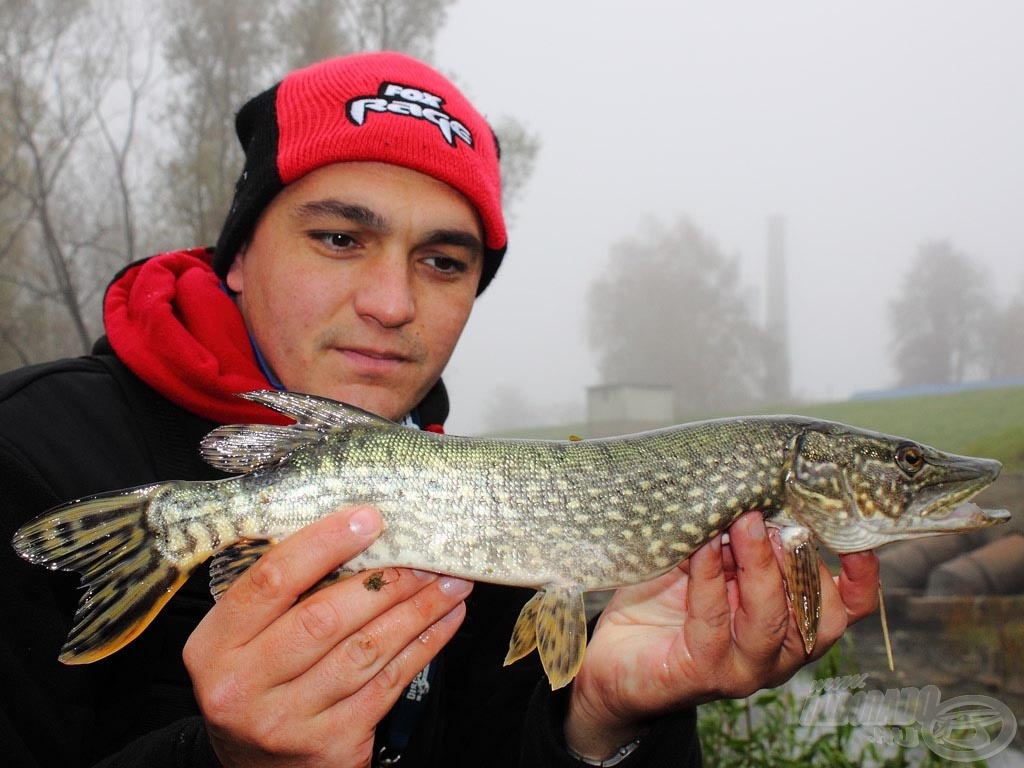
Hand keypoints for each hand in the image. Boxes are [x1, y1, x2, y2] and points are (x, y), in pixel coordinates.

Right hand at [183, 505, 472, 767]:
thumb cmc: (258, 683)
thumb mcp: (243, 641)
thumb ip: (281, 594)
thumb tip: (355, 531)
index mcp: (215, 646)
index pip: (270, 581)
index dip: (323, 544)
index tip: (369, 518)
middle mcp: (244, 686)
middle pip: (324, 618)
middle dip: (384, 580)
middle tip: (426, 554)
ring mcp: (288, 720)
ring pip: (364, 651)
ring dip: (416, 611)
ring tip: (449, 582)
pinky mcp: (332, 745)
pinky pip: (387, 684)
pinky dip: (423, 646)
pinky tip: (445, 620)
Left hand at [564, 510, 878, 759]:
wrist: (615, 656)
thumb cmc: (666, 600)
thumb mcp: (710, 559)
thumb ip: (737, 535)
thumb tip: (753, 487)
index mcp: (792, 624)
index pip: (846, 609)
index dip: (861, 578)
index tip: (856, 537)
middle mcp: (778, 653)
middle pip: (818, 613)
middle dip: (801, 559)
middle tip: (778, 516)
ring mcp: (743, 668)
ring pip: (771, 620)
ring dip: (759, 566)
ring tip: (745, 522)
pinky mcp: (701, 673)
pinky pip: (713, 622)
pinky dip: (709, 578)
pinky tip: (702, 548)